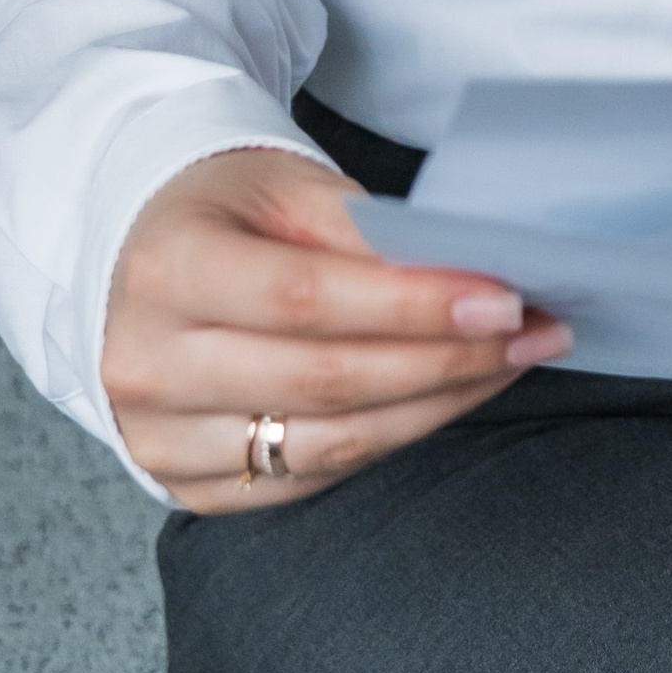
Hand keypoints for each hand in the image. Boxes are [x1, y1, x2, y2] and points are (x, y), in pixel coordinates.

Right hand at [103, 145, 570, 512]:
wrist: (139, 256)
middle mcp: (146, 364)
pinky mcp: (182, 485)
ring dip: (434, 407)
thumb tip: (470, 277)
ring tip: (508, 366)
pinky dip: (386, 441)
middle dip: (446, 360)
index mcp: (166, 269)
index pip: (306, 298)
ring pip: (325, 443)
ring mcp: (156, 437)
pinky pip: (306, 480)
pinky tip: (441, 402)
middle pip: (324, 381)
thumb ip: (368, 234)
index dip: (413, 307)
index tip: (503, 300)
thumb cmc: (226, 209)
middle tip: (533, 334)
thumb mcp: (286, 187)